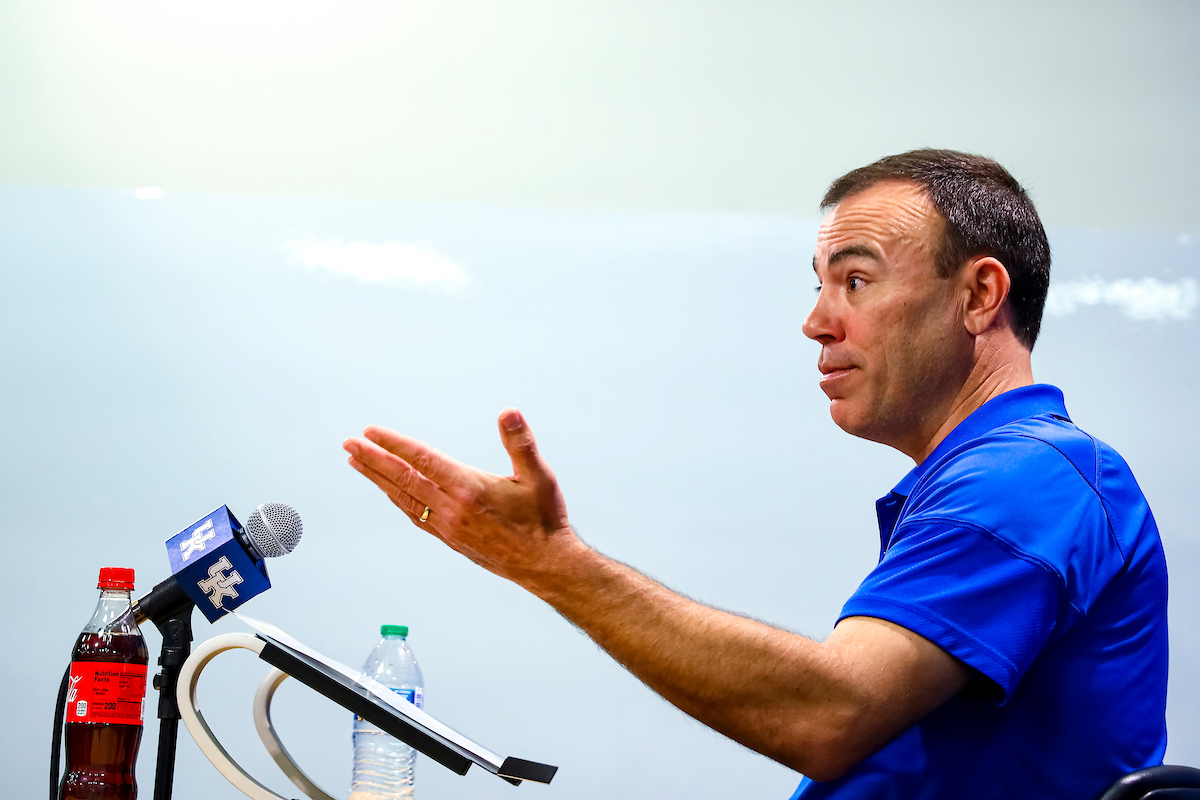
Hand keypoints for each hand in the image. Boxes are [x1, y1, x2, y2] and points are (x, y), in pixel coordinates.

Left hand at [342, 408, 577, 582]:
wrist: (545, 564)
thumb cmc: (542, 521)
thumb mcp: (538, 476)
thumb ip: (520, 442)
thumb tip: (508, 413)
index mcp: (470, 489)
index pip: (423, 460)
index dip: (395, 444)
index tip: (372, 432)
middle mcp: (453, 508)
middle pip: (403, 478)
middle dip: (373, 459)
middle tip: (349, 444)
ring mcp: (448, 526)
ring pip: (404, 498)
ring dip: (378, 479)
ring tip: (357, 464)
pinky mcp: (450, 538)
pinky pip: (414, 516)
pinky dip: (396, 500)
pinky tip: (389, 493)